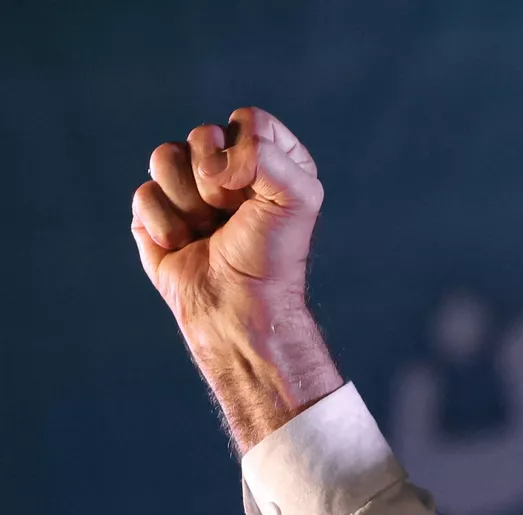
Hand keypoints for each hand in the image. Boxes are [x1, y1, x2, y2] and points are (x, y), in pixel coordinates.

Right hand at [132, 107, 342, 451]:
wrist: (237, 306)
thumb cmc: (271, 256)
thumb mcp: (297, 198)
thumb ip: (267, 155)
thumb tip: (212, 160)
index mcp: (272, 157)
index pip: (249, 120)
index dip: (248, 155)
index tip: (259, 194)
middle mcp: (231, 167)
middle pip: (201, 134)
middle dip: (215, 182)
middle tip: (232, 216)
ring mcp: (190, 187)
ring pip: (163, 156)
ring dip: (188, 203)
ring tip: (207, 231)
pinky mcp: (156, 210)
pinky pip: (144, 193)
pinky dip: (165, 225)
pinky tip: (184, 245)